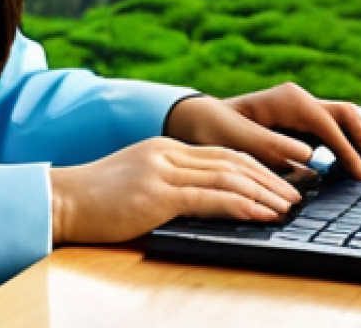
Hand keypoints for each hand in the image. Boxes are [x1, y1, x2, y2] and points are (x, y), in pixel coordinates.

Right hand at [49, 136, 301, 245]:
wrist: (61, 201)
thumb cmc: (97, 201)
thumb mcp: (139, 183)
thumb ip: (170, 185)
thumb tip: (208, 202)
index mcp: (164, 148)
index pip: (221, 154)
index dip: (256, 167)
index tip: (281, 181)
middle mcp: (167, 153)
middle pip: (231, 160)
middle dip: (270, 177)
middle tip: (299, 193)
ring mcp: (162, 171)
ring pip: (227, 176)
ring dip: (265, 191)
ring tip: (290, 205)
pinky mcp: (158, 194)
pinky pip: (211, 197)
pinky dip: (244, 204)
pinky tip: (263, 213)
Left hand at [165, 86, 360, 180]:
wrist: (201, 119)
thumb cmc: (216, 130)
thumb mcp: (238, 140)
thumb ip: (271, 147)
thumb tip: (309, 157)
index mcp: (287, 101)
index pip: (328, 125)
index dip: (348, 151)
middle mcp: (298, 99)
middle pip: (345, 113)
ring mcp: (301, 107)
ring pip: (343, 118)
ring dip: (360, 141)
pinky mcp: (300, 120)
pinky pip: (332, 128)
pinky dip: (347, 143)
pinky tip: (354, 165)